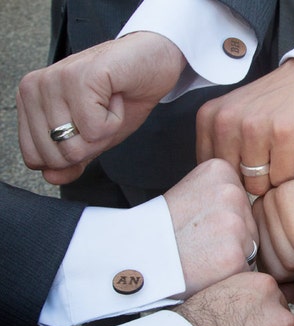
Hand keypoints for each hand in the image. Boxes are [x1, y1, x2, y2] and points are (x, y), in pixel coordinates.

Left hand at [17, 32, 185, 184]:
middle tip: (100, 116)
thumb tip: (51, 177)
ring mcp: (54, 80)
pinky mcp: (79, 78)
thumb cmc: (121, 96)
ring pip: (77, 146)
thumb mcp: (93, 138)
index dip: (72, 156)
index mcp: (29, 102)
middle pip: (59, 156)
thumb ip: (70, 160)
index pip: (36, 159)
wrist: (150, 65)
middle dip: (91, 146)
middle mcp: (34, 88)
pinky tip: (116, 98)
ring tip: (108, 105)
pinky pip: (96, 129)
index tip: (88, 129)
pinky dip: (116, 120)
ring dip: (105, 132)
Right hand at [164, 159, 258, 297]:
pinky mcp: (235, 255)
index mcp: (221, 171)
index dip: (222, 220)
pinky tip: (205, 270)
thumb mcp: (191, 192)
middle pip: (251, 225)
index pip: (243, 203)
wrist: (136, 258)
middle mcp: (232, 192)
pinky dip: (230, 276)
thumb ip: (221, 194)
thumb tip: (249, 207)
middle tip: (198, 242)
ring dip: (232, 257)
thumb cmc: (162, 230)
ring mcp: (235, 224)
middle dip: (232, 239)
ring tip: (200, 255)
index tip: (197, 222)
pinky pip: (246, 270)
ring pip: (251, 249)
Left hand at [196, 59, 293, 194]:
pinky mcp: (284, 135)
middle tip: (266, 162)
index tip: (246, 164)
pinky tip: (291, 157)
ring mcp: (255, 128)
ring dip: (271, 181)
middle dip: (251, 180)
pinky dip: (289, 176)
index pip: (212, 171)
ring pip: (257, 184)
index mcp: (210, 117)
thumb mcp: (232, 115)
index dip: (232, 176)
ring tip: (278, 159)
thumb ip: (218, 145)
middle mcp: (227, 121)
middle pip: (234, 181)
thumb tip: (216, 187)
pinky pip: (280, 179)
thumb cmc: (273, 103)